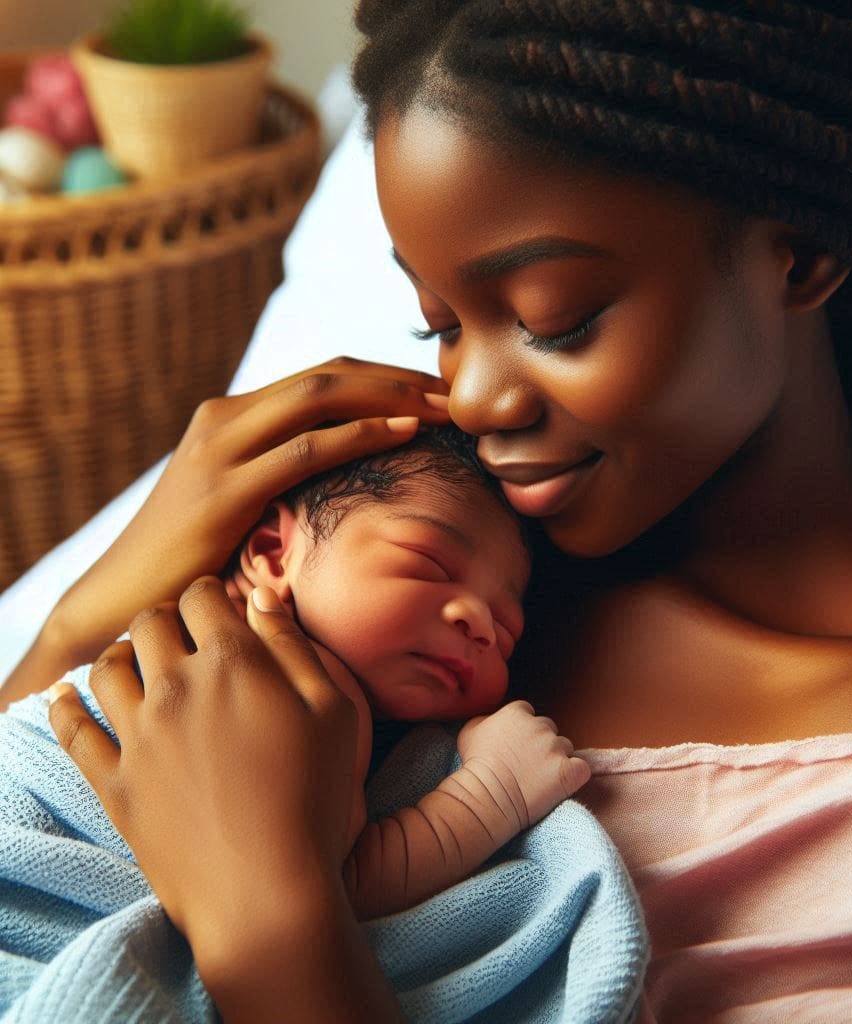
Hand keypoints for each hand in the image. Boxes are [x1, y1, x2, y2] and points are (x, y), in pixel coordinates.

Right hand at [48, 357, 449, 669]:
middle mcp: (224, 417)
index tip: (432, 388)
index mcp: (231, 415)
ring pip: (320, 396)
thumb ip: (278, 471)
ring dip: (390, 396)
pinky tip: (404, 433)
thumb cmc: (189, 555)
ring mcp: (221, 448)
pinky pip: (306, 449)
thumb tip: (342, 471)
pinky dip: (361, 434)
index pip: (320, 375)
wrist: (121, 594)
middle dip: (396, 376)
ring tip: (442, 406)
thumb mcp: (238, 497)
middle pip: (328, 373)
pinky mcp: (224, 489)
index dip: (382, 375)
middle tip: (451, 389)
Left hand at [48, 579, 360, 970]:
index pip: (203, 595)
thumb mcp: (334, 711)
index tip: (221, 608)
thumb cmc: (314, 798)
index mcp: (233, 662)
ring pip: (108, 666)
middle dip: (168, 617)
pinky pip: (72, 730)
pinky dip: (64, 705)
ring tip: (140, 662)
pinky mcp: (113, 782)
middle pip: (150, 622)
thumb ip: (294, 646)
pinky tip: (63, 695)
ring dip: (123, 653)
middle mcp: (176, 687)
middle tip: (185, 635)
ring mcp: (138, 736)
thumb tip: (261, 597)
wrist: (266, 892)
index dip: (213, 594)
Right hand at [456, 700, 591, 827]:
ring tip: (540, 779)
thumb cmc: (475, 767)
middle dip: (541, 744)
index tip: (517, 746)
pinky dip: (575, 776)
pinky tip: (562, 785)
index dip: (523, 730)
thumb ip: (486, 718)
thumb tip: (492, 719)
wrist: (487, 797)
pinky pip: (582, 768)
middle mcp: (540, 726)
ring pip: (565, 748)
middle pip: (549, 729)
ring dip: (557, 760)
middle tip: (528, 765)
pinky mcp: (569, 771)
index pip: (528, 713)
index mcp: (517, 713)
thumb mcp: (469, 732)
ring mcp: (556, 748)